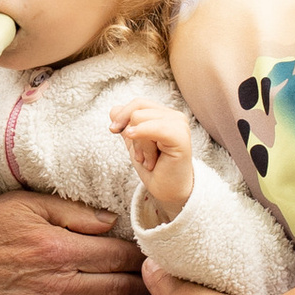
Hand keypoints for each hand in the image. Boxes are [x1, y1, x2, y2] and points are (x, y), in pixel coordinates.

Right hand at [0, 191, 146, 294]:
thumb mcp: (29, 205)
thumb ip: (74, 213)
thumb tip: (111, 222)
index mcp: (63, 248)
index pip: (119, 255)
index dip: (143, 258)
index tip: (155, 260)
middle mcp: (61, 284)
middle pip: (120, 288)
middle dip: (147, 289)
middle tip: (165, 290)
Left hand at [106, 93, 192, 222]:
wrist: (168, 191)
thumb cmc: (155, 169)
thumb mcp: (135, 145)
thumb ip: (126, 125)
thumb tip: (114, 109)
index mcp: (164, 115)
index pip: (138, 103)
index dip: (122, 116)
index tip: (114, 131)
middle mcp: (174, 116)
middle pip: (137, 110)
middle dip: (131, 134)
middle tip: (140, 156)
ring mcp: (179, 124)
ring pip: (140, 119)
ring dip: (140, 145)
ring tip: (149, 161)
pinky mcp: (181, 136)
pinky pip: (155, 128)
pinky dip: (144, 139)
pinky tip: (146, 157)